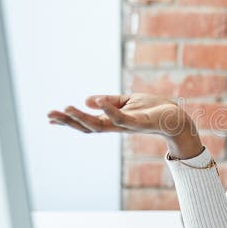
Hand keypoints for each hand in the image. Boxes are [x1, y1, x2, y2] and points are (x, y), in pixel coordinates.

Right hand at [47, 94, 201, 155]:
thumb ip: (109, 102)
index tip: (49, 118)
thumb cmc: (153, 110)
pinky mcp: (140, 122)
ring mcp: (127, 125)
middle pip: (88, 127)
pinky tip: (97, 101)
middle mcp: (117, 126)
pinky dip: (109, 110)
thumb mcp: (128, 102)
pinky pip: (122, 118)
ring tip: (67, 107)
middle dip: (68, 121)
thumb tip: (87, 100)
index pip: (86, 123)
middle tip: (50, 115)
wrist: (177, 119)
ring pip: (101, 125)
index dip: (68, 121)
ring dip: (82, 117)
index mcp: (113, 121)